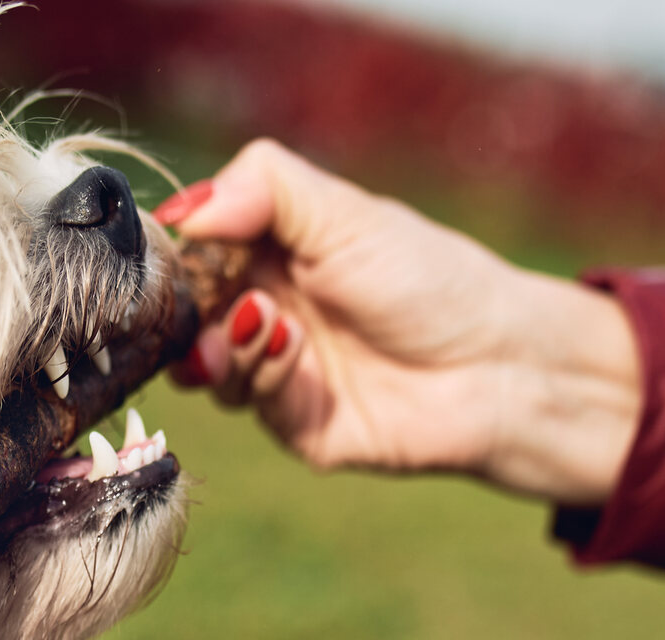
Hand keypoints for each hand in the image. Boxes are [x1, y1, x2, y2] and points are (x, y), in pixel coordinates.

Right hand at [159, 140, 640, 504]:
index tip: (164, 248)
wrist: (500, 365)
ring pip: (204, 365)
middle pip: (182, 315)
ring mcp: (278, 372)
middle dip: (178, 309)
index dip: (170, 252)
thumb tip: (178, 208)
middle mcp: (266, 310)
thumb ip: (260, 188)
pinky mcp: (296, 426)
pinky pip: (250, 403)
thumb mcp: (341, 213)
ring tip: (259, 319)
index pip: (189, 250)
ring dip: (218, 341)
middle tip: (187, 301)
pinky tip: (286, 343)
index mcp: (271, 252)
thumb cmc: (431, 279)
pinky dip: (258, 370)